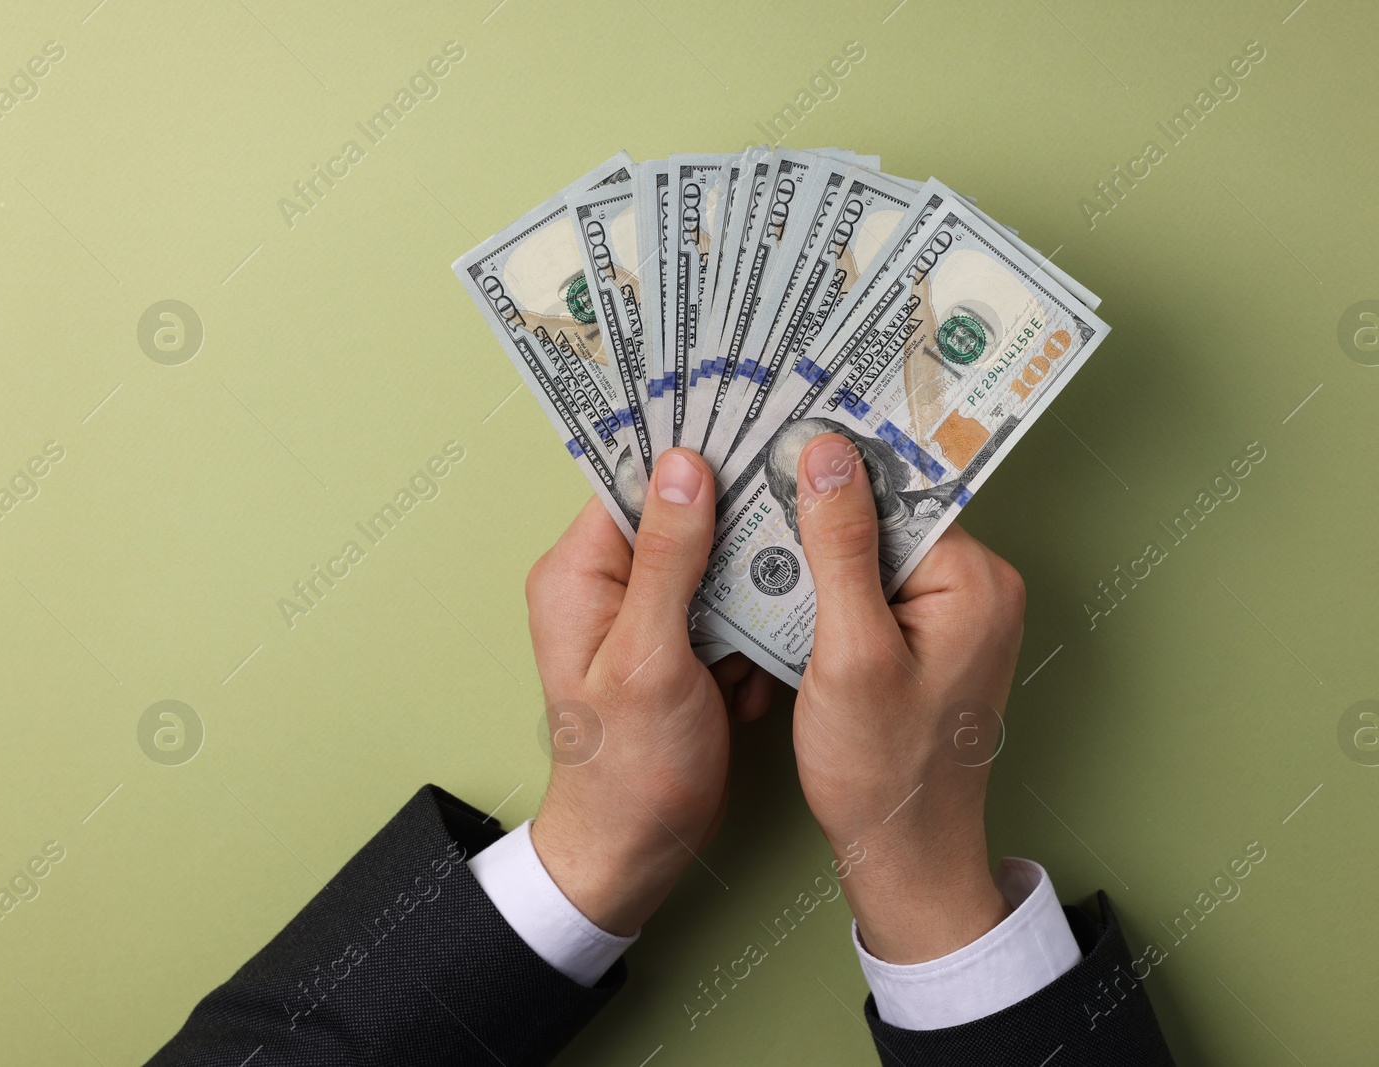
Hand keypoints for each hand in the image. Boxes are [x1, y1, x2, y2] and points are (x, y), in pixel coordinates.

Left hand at [525, 449, 774, 934]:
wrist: (636, 852)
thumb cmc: (630, 769)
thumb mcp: (650, 657)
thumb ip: (667, 559)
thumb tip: (684, 468)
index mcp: (580, 574)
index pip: (637, 482)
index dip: (694, 455)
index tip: (754, 424)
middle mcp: (607, 584)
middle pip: (683, 515)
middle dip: (741, 522)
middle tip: (798, 507)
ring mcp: (647, 615)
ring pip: (716, 561)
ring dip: (754, 585)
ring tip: (779, 609)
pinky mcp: (679, 645)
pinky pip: (727, 607)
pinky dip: (752, 630)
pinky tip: (755, 671)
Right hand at [791, 434, 1025, 963]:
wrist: (902, 854)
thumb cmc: (881, 771)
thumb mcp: (849, 653)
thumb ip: (839, 548)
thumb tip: (825, 454)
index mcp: (974, 580)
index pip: (898, 490)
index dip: (832, 467)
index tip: (771, 439)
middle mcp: (978, 586)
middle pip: (886, 513)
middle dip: (817, 508)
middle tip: (746, 487)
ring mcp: (957, 612)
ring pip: (873, 548)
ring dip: (816, 550)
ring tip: (752, 540)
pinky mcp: (931, 636)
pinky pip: (874, 586)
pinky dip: (828, 587)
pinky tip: (782, 593)